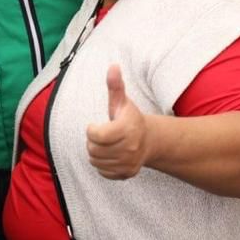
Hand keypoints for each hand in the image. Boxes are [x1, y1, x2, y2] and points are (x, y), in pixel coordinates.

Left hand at [86, 64, 151, 179]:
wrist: (148, 140)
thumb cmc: (130, 118)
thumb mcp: (122, 101)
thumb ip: (115, 85)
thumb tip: (113, 66)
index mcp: (127, 129)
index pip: (96, 136)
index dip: (91, 130)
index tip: (95, 126)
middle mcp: (130, 148)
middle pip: (93, 150)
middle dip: (93, 142)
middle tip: (101, 136)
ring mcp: (129, 163)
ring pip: (96, 161)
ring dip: (96, 153)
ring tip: (105, 145)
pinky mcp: (126, 174)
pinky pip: (102, 172)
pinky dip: (102, 165)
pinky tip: (110, 155)